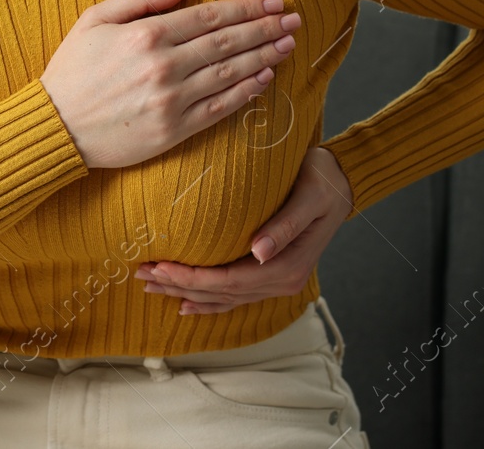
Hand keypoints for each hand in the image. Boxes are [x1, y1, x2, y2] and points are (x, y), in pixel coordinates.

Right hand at [42, 0, 302, 169]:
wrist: (54, 128)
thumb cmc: (71, 71)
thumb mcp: (94, 19)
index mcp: (145, 35)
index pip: (209, 16)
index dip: (246, 7)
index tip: (272, 0)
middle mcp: (164, 66)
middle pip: (227, 42)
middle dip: (265, 28)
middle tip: (292, 18)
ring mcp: (171, 100)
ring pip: (230, 73)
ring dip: (264, 56)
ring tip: (287, 44)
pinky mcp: (174, 130)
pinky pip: (220, 108)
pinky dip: (246, 92)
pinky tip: (265, 78)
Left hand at [134, 146, 354, 313]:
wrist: (341, 181)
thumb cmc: (323, 180)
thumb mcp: (309, 196)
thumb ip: (285, 224)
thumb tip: (258, 252)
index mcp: (287, 266)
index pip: (230, 281)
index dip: (192, 278)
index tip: (160, 266)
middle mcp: (281, 281)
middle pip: (221, 293)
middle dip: (179, 285)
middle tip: (142, 274)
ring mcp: (277, 281)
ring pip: (224, 298)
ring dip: (186, 293)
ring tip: (152, 286)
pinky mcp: (271, 273)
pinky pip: (235, 295)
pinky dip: (209, 301)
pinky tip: (185, 303)